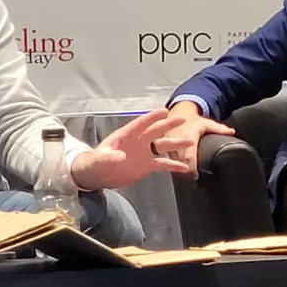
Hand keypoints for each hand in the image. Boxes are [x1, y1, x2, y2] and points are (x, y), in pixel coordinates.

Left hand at [70, 109, 192, 190]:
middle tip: (182, 119)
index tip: (165, 111)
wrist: (98, 175)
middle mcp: (138, 141)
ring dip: (176, 144)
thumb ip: (108, 157)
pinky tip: (185, 167)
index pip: (141, 123)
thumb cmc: (96, 163)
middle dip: (169, 125)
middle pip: (156, 131)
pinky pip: (163, 164)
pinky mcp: (147, 165)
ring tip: (190, 141)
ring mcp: (144, 153)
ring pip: (163, 146)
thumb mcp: (100, 159)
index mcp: (127, 135)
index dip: (152, 117)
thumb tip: (119, 157)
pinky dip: (174, 165)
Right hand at [153, 101, 234, 178]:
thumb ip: (220, 129)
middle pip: (180, 159)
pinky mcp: (162, 142)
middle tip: (191, 180)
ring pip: (171, 158)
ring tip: (184, 178)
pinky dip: (170, 163)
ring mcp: (168, 140)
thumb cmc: (194, 120)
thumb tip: (232, 132)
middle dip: (184, 171)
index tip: (195, 176)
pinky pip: (165, 155)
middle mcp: (177, 137)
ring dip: (176, 168)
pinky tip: (175, 170)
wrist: (179, 110)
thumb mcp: (208, 123)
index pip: (190, 155)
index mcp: (189, 134)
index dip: (192, 167)